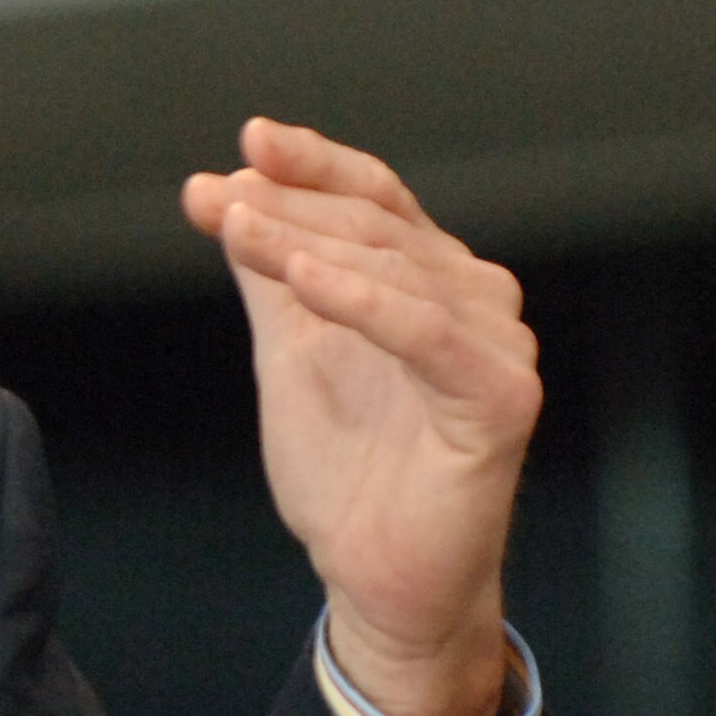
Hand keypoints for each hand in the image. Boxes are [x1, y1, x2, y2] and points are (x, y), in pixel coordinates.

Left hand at [182, 119, 540, 715]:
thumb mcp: (290, 350)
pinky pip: (423, 334)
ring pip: (394, 270)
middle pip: (376, 226)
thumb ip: (269, 273)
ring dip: (306, 242)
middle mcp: (474, 300)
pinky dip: (362, 300)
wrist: (371, 573)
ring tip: (235, 226)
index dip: (313, 164)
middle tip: (215, 196)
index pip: (374, 197)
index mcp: (428, 280)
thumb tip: (223, 191)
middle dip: (288, 204)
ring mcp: (495, 346)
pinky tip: (300, 278)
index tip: (246, 141)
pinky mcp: (500, 399)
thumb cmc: (344, 468)